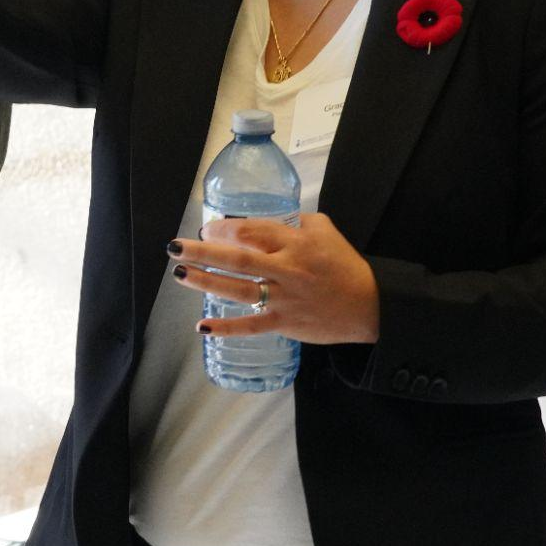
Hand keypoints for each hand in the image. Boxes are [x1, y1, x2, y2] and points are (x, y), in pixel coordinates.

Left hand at [171, 212, 380, 344]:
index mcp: (295, 243)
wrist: (369, 306)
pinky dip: (226, 327)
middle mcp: (286, 269)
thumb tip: (267, 218)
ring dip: (206, 282)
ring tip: (180, 274)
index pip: (253, 231)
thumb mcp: (325, 231)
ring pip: (239, 289)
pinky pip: (251, 325)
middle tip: (176, 247)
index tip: (207, 229)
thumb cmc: (345, 265)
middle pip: (239, 259)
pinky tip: (202, 326)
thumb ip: (296, 221)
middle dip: (203, 252)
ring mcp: (284, 298)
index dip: (226, 229)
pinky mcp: (285, 323)